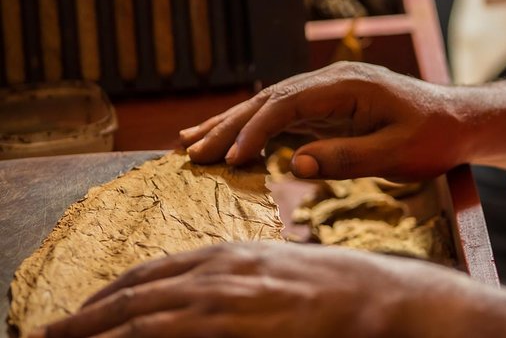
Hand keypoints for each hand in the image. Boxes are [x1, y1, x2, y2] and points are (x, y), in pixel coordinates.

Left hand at [31, 241, 459, 337]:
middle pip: (138, 289)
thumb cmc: (330, 286)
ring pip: (143, 309)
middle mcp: (220, 268)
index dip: (115, 290)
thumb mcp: (276, 275)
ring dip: (97, 326)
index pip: (155, 270)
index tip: (88, 309)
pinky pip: (171, 328)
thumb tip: (204, 303)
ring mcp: (228, 294)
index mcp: (228, 254)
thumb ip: (237, 286)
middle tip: (51, 330)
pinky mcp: (238, 319)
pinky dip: (136, 334)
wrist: (374, 294)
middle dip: (90, 312)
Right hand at [180, 62, 469, 180]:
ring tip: (192, 140)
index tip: (229, 158)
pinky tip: (233, 140)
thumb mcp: (396, 153)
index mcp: (346, 86)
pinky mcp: (328, 108)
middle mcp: (330, 83)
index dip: (254, 130)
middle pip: (268, 100)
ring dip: (232, 124)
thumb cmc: (433, 136)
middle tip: (189, 150)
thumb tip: (297, 163)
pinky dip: (255, 129)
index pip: (286, 104)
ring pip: (269, 105)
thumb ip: (348, 157)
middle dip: (228, 125)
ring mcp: (327, 94)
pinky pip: (284, 117)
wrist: (457, 120)